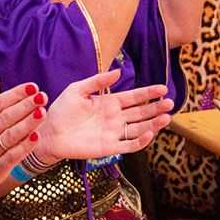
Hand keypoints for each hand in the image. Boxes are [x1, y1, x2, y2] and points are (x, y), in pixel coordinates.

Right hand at [0, 77, 46, 194]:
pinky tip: (37, 136)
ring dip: (28, 123)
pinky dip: (25, 146)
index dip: (16, 94)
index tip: (33, 86)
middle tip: (42, 96)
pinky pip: (13, 156)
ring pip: (11, 136)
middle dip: (26, 106)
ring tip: (43, 112)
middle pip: (6, 118)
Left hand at [33, 69, 173, 164]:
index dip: (149, 93)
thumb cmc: (62, 110)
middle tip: (170, 103)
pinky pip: (129, 145)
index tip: (163, 88)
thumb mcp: (78, 89)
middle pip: (141, 113)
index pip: (134, 97)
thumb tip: (118, 71)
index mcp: (109, 102)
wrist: (50, 132)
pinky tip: (150, 134)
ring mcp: (113, 133)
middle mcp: (115, 118)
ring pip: (139, 129)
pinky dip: (141, 141)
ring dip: (154, 124)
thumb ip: (97, 81)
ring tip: (167, 117)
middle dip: (156, 108)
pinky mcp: (109, 148)